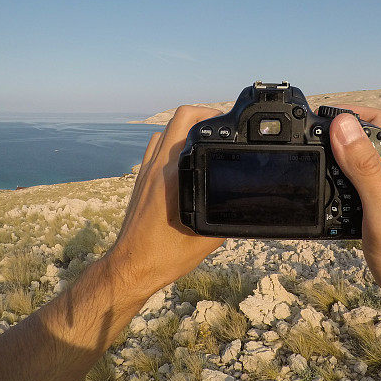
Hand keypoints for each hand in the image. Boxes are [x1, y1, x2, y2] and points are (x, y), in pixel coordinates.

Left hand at [106, 105, 224, 303]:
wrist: (131, 267)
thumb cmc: (164, 256)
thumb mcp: (207, 237)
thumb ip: (228, 216)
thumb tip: (250, 205)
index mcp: (173, 176)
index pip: (191, 127)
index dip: (212, 117)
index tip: (230, 125)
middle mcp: (157, 167)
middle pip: (177, 118)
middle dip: (202, 113)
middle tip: (221, 124)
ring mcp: (146, 171)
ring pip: (164, 130)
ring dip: (184, 126)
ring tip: (204, 137)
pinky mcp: (140, 179)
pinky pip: (155, 146)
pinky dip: (170, 140)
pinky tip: (184, 156)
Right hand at [329, 108, 380, 315]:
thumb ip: (363, 169)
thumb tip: (343, 126)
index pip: (378, 120)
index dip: (349, 111)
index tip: (318, 116)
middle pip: (365, 136)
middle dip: (337, 131)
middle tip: (308, 137)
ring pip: (358, 160)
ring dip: (335, 156)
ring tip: (312, 159)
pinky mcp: (379, 208)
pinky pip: (355, 184)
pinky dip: (337, 181)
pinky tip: (325, 192)